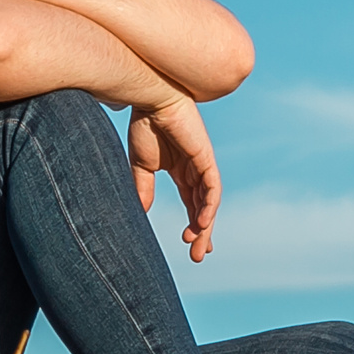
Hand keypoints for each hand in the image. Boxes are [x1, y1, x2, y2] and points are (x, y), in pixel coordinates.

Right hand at [129, 99, 221, 261]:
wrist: (150, 97)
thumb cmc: (145, 124)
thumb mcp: (141, 165)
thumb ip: (144, 188)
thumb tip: (141, 213)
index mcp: (181, 170)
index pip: (192, 203)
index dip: (194, 224)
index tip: (190, 245)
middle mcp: (195, 170)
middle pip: (203, 207)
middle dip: (202, 232)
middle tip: (199, 256)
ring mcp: (202, 164)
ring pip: (209, 202)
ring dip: (205, 225)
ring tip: (199, 246)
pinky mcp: (205, 157)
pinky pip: (212, 187)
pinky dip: (209, 205)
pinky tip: (203, 223)